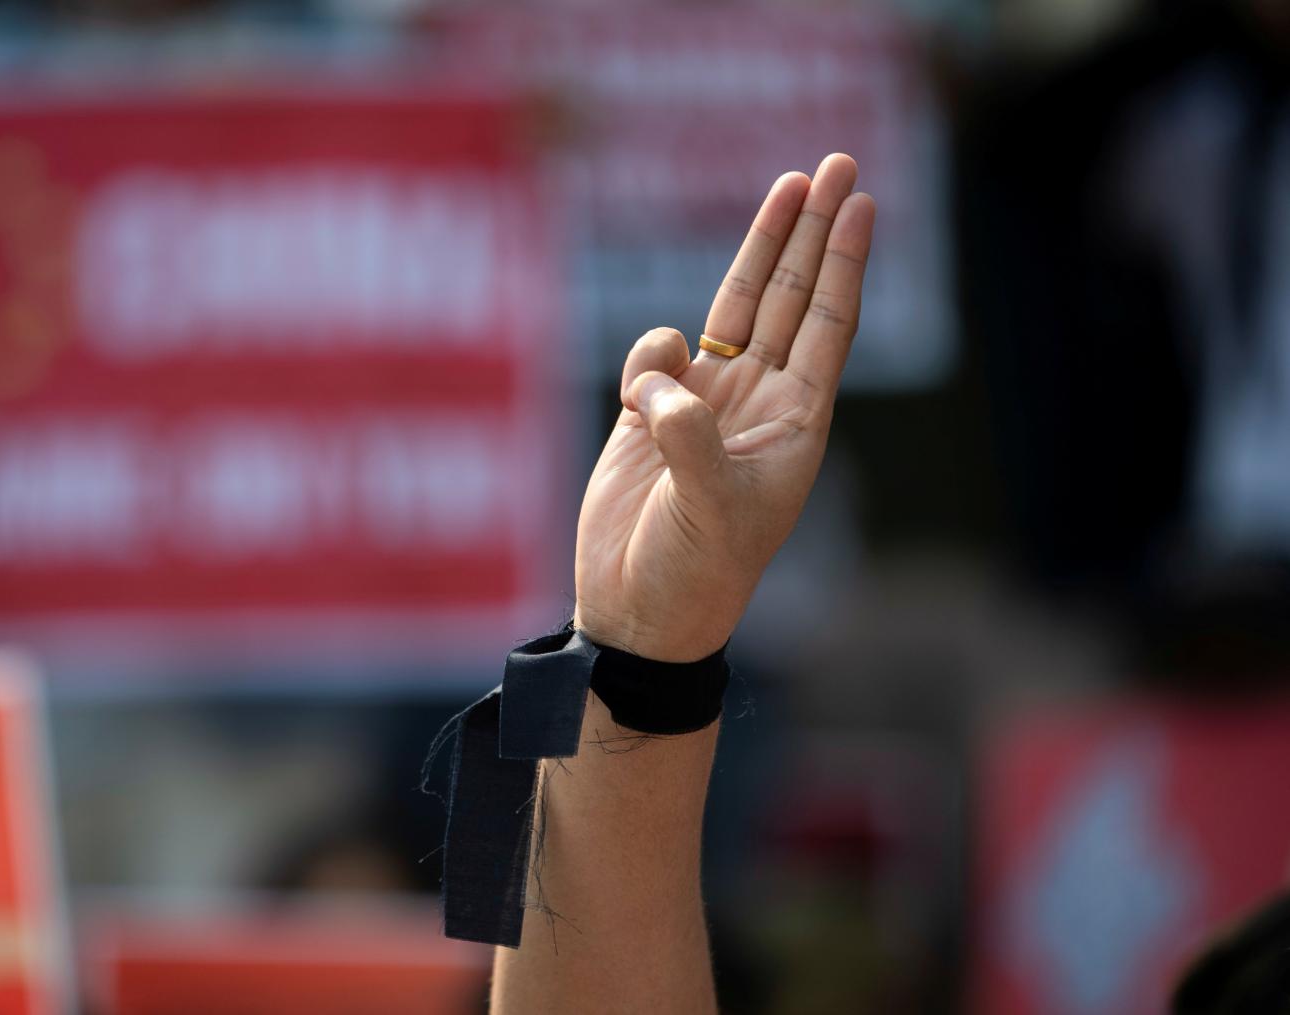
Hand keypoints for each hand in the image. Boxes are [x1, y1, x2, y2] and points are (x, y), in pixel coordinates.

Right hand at [574, 155, 874, 661]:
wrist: (637, 611)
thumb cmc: (695, 574)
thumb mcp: (710, 509)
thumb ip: (691, 437)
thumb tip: (664, 381)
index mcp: (795, 423)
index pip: (826, 325)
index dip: (843, 262)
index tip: (859, 202)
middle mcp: (758, 402)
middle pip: (791, 296)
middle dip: (813, 231)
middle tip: (837, 164)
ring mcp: (706, 404)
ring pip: (734, 308)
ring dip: (759, 249)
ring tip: (786, 184)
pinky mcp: (652, 414)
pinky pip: (655, 356)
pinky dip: (648, 354)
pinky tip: (640, 396)